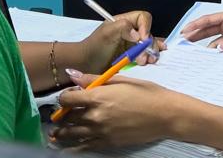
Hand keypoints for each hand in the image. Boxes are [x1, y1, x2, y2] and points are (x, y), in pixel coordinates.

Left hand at [53, 70, 185, 148]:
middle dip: (62, 116)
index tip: (67, 98)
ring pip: (72, 134)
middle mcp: (95, 115)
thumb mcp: (119, 80)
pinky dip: (74, 147)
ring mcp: (101, 131)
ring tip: (57, 134)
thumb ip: (93, 79)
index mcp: (97, 97)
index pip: (67, 99)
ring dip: (62, 133)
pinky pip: (84, 147)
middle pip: (67, 117)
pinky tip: (69, 147)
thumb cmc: (145, 93)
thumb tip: (72, 75)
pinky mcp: (108, 143)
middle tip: (60, 115)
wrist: (165, 115)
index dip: (64, 98)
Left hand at [78, 10, 165, 72]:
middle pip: (148, 33)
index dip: (146, 27)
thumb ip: (122, 28)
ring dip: (151, 53)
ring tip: (147, 61)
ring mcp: (132, 44)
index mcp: (124, 22)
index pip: (142, 18)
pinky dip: (150, 56)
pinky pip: (145, 54)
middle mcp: (130, 32)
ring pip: (148, 45)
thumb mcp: (106, 33)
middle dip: (149, 45)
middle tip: (144, 57)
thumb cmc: (94, 47)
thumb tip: (139, 35)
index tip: (143, 39)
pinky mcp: (132, 56)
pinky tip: (152, 59)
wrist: (86, 65)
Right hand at [180, 10, 222, 50]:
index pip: (208, 20)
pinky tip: (210, 54)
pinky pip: (222, 44)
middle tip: (184, 41)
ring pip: (213, 37)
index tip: (185, 30)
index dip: (195, 25)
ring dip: (205, 43)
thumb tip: (220, 48)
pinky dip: (216, 49)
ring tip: (193, 50)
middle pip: (208, 29)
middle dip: (196, 34)